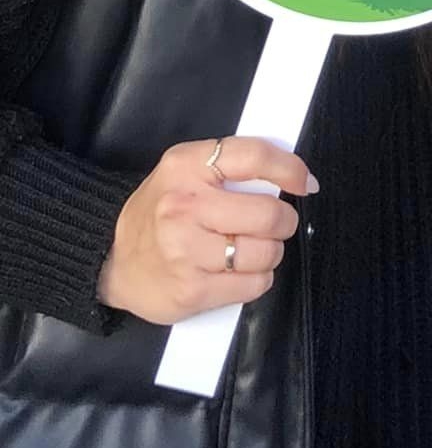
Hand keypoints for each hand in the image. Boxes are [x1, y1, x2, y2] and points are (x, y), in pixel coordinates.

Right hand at [98, 136, 316, 325]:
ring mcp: (185, 251)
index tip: (305, 182)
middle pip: (269, 213)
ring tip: (252, 248)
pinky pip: (254, 284)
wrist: (110, 260)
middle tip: (274, 224)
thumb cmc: (160, 213)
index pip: (254, 157)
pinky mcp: (191, 290)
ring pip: (266, 252)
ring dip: (271, 252)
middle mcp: (184, 207)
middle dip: (282, 220)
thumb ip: (231, 166)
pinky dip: (258, 278)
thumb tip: (296, 176)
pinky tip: (240, 271)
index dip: (290, 169)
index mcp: (186, 166)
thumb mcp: (185, 171)